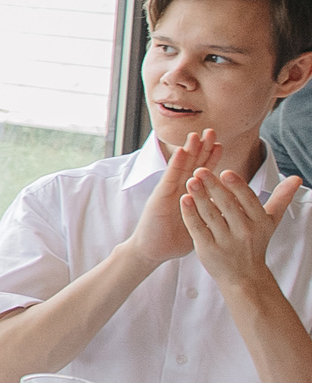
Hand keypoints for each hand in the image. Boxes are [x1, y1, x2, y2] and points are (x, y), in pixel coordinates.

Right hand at [128, 129, 213, 264]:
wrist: (153, 251)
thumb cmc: (175, 239)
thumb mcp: (199, 222)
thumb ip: (210, 211)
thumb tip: (229, 208)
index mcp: (189, 194)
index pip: (202, 173)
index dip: (211, 158)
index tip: (220, 144)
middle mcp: (178, 189)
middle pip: (192, 164)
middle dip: (201, 147)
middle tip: (211, 131)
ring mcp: (168, 191)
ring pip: (181, 166)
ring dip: (189, 149)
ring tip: (197, 135)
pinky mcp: (160, 196)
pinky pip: (171, 177)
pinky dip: (176, 164)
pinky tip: (182, 151)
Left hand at [182, 161, 300, 287]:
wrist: (244, 276)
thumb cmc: (256, 242)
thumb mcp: (270, 221)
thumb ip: (280, 198)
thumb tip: (297, 178)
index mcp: (259, 222)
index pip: (248, 200)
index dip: (237, 186)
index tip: (225, 172)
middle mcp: (244, 232)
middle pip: (227, 205)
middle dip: (213, 186)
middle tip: (200, 170)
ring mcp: (225, 242)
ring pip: (210, 215)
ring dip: (199, 197)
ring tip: (190, 181)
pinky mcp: (208, 249)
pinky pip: (197, 228)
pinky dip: (190, 214)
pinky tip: (184, 199)